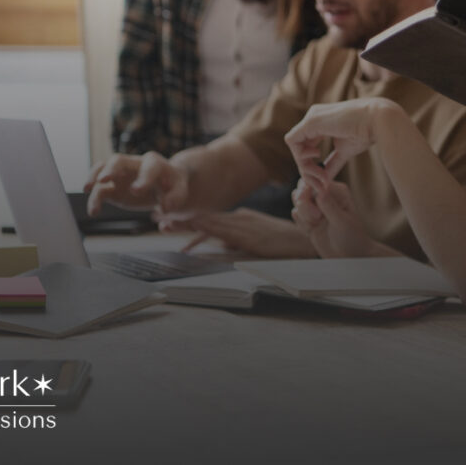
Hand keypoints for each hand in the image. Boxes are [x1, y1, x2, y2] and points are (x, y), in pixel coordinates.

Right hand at [84, 152, 188, 215]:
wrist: (164, 185)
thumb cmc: (172, 185)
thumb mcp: (179, 190)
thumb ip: (175, 198)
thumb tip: (165, 208)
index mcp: (155, 163)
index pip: (149, 167)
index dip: (143, 178)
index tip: (136, 191)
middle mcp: (135, 164)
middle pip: (119, 160)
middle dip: (111, 169)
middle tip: (103, 180)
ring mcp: (121, 173)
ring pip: (104, 168)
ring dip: (94, 177)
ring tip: (87, 189)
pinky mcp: (113, 186)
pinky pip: (99, 187)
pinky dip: (93, 196)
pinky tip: (93, 211)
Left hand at [176, 209, 317, 258]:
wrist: (307, 242)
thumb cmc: (285, 243)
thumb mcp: (256, 240)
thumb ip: (237, 242)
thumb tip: (221, 247)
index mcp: (240, 218)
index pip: (209, 218)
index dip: (188, 219)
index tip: (168, 218)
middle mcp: (239, 218)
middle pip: (205, 218)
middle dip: (181, 219)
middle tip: (158, 217)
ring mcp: (244, 225)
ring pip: (210, 223)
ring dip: (187, 223)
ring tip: (167, 224)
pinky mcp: (249, 236)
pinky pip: (224, 232)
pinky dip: (207, 229)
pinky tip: (194, 230)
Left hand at [284, 98, 403, 188]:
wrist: (378, 120)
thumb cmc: (367, 132)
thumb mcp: (345, 150)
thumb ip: (332, 163)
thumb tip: (325, 179)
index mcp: (322, 122)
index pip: (307, 145)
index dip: (311, 164)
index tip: (324, 179)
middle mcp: (313, 117)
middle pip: (299, 147)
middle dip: (306, 168)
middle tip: (321, 182)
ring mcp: (311, 117)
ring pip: (294, 145)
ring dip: (305, 165)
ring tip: (321, 175)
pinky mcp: (310, 121)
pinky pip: (293, 141)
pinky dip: (301, 156)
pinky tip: (317, 161)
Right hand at [291, 179, 395, 257]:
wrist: (350, 256)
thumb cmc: (352, 237)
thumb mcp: (342, 222)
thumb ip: (330, 207)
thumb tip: (320, 191)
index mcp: (337, 191)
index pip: (315, 182)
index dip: (308, 192)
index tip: (314, 209)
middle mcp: (325, 196)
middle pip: (302, 189)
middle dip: (304, 205)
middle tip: (316, 218)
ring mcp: (316, 207)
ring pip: (297, 202)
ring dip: (303, 215)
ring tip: (316, 224)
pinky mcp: (309, 219)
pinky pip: (296, 215)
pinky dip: (301, 224)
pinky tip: (311, 230)